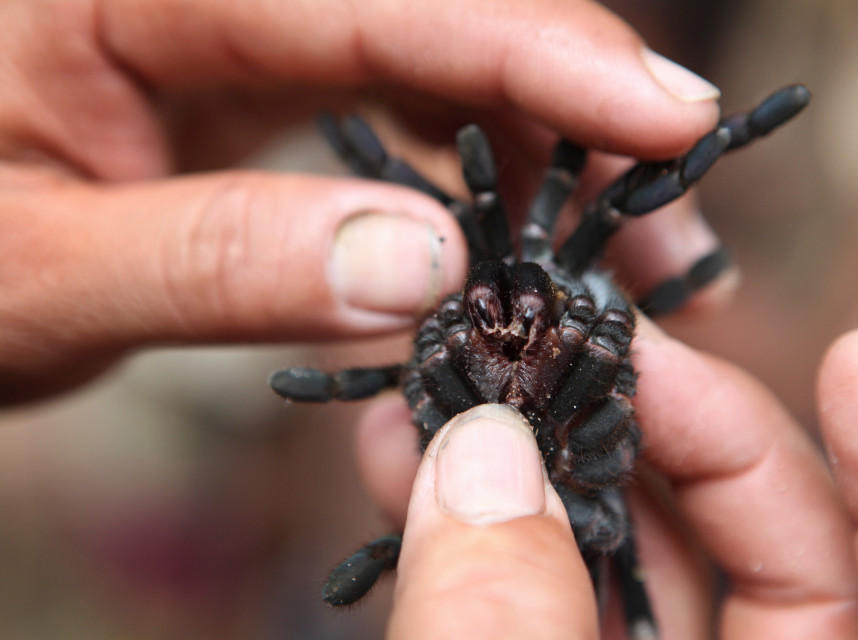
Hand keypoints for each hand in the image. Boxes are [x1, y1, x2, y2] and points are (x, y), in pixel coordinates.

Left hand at [0, 0, 723, 402]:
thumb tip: (422, 266)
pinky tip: (527, 230)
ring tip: (621, 250)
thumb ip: (220, 262)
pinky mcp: (276, 68)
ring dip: (547, 137)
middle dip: (572, 95)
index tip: (669, 116)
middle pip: (439, 4)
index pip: (373, 2)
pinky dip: (490, 159)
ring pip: (446, 43)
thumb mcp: (40, 274)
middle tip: (669, 211)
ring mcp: (253, 21)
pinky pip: (416, 90)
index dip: (535, 51)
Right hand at [357, 325, 857, 638]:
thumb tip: (481, 460)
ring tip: (461, 387)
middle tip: (579, 340)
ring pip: (639, 563)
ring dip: (548, 465)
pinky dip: (489, 537)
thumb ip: (517, 632)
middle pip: (776, 550)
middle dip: (676, 429)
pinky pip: (552, 600)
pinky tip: (418, 471)